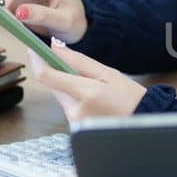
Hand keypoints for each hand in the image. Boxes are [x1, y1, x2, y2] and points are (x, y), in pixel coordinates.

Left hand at [28, 41, 148, 123]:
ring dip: (68, 87)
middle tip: (72, 66)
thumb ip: (79, 60)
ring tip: (93, 89)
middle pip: (53, 85)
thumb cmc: (129, 97)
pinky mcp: (75, 129)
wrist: (144, 122)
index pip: (47, 76)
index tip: (33, 48)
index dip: (36, 60)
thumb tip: (55, 47)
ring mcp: (74, 122)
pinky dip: (75, 99)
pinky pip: (68, 107)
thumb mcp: (108, 73)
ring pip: (60, 96)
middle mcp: (76, 111)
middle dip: (57, 73)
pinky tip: (93, 101)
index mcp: (86, 93)